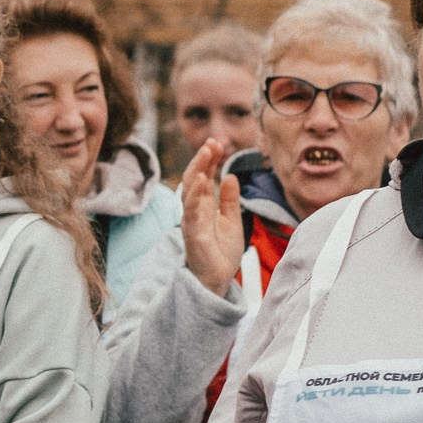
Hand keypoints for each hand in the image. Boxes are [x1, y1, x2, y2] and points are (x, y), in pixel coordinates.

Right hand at [178, 139, 244, 295]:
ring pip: (190, 191)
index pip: (204, 178)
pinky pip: (192, 212)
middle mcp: (194, 211)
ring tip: (207, 153)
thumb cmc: (221, 253)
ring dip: (198, 171)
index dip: (209, 161)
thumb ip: (229, 200)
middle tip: (212, 142)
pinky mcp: (193, 235)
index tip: (217, 144)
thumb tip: (230, 176)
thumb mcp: (232, 221)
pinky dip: (195, 195)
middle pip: (194, 179)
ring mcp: (192, 222)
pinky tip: (203, 180)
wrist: (218, 281)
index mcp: (203, 207)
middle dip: (202, 160)